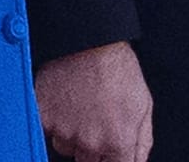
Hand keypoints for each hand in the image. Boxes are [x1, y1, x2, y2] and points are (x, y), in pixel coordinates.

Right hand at [34, 41, 152, 161]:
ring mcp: (64, 131)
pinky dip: (53, 120)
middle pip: (88, 161)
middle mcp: (90, 142)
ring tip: (79, 104)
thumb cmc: (117, 68)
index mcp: (118, 141)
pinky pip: (46, 131)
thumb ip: (142, 141)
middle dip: (92, 147)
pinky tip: (63, 101)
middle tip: (94, 118)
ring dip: (70, 133)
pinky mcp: (44, 118)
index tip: (109, 152)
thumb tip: (137, 161)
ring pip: (65, 146)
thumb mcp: (143, 104)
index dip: (113, 160)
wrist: (89, 40)